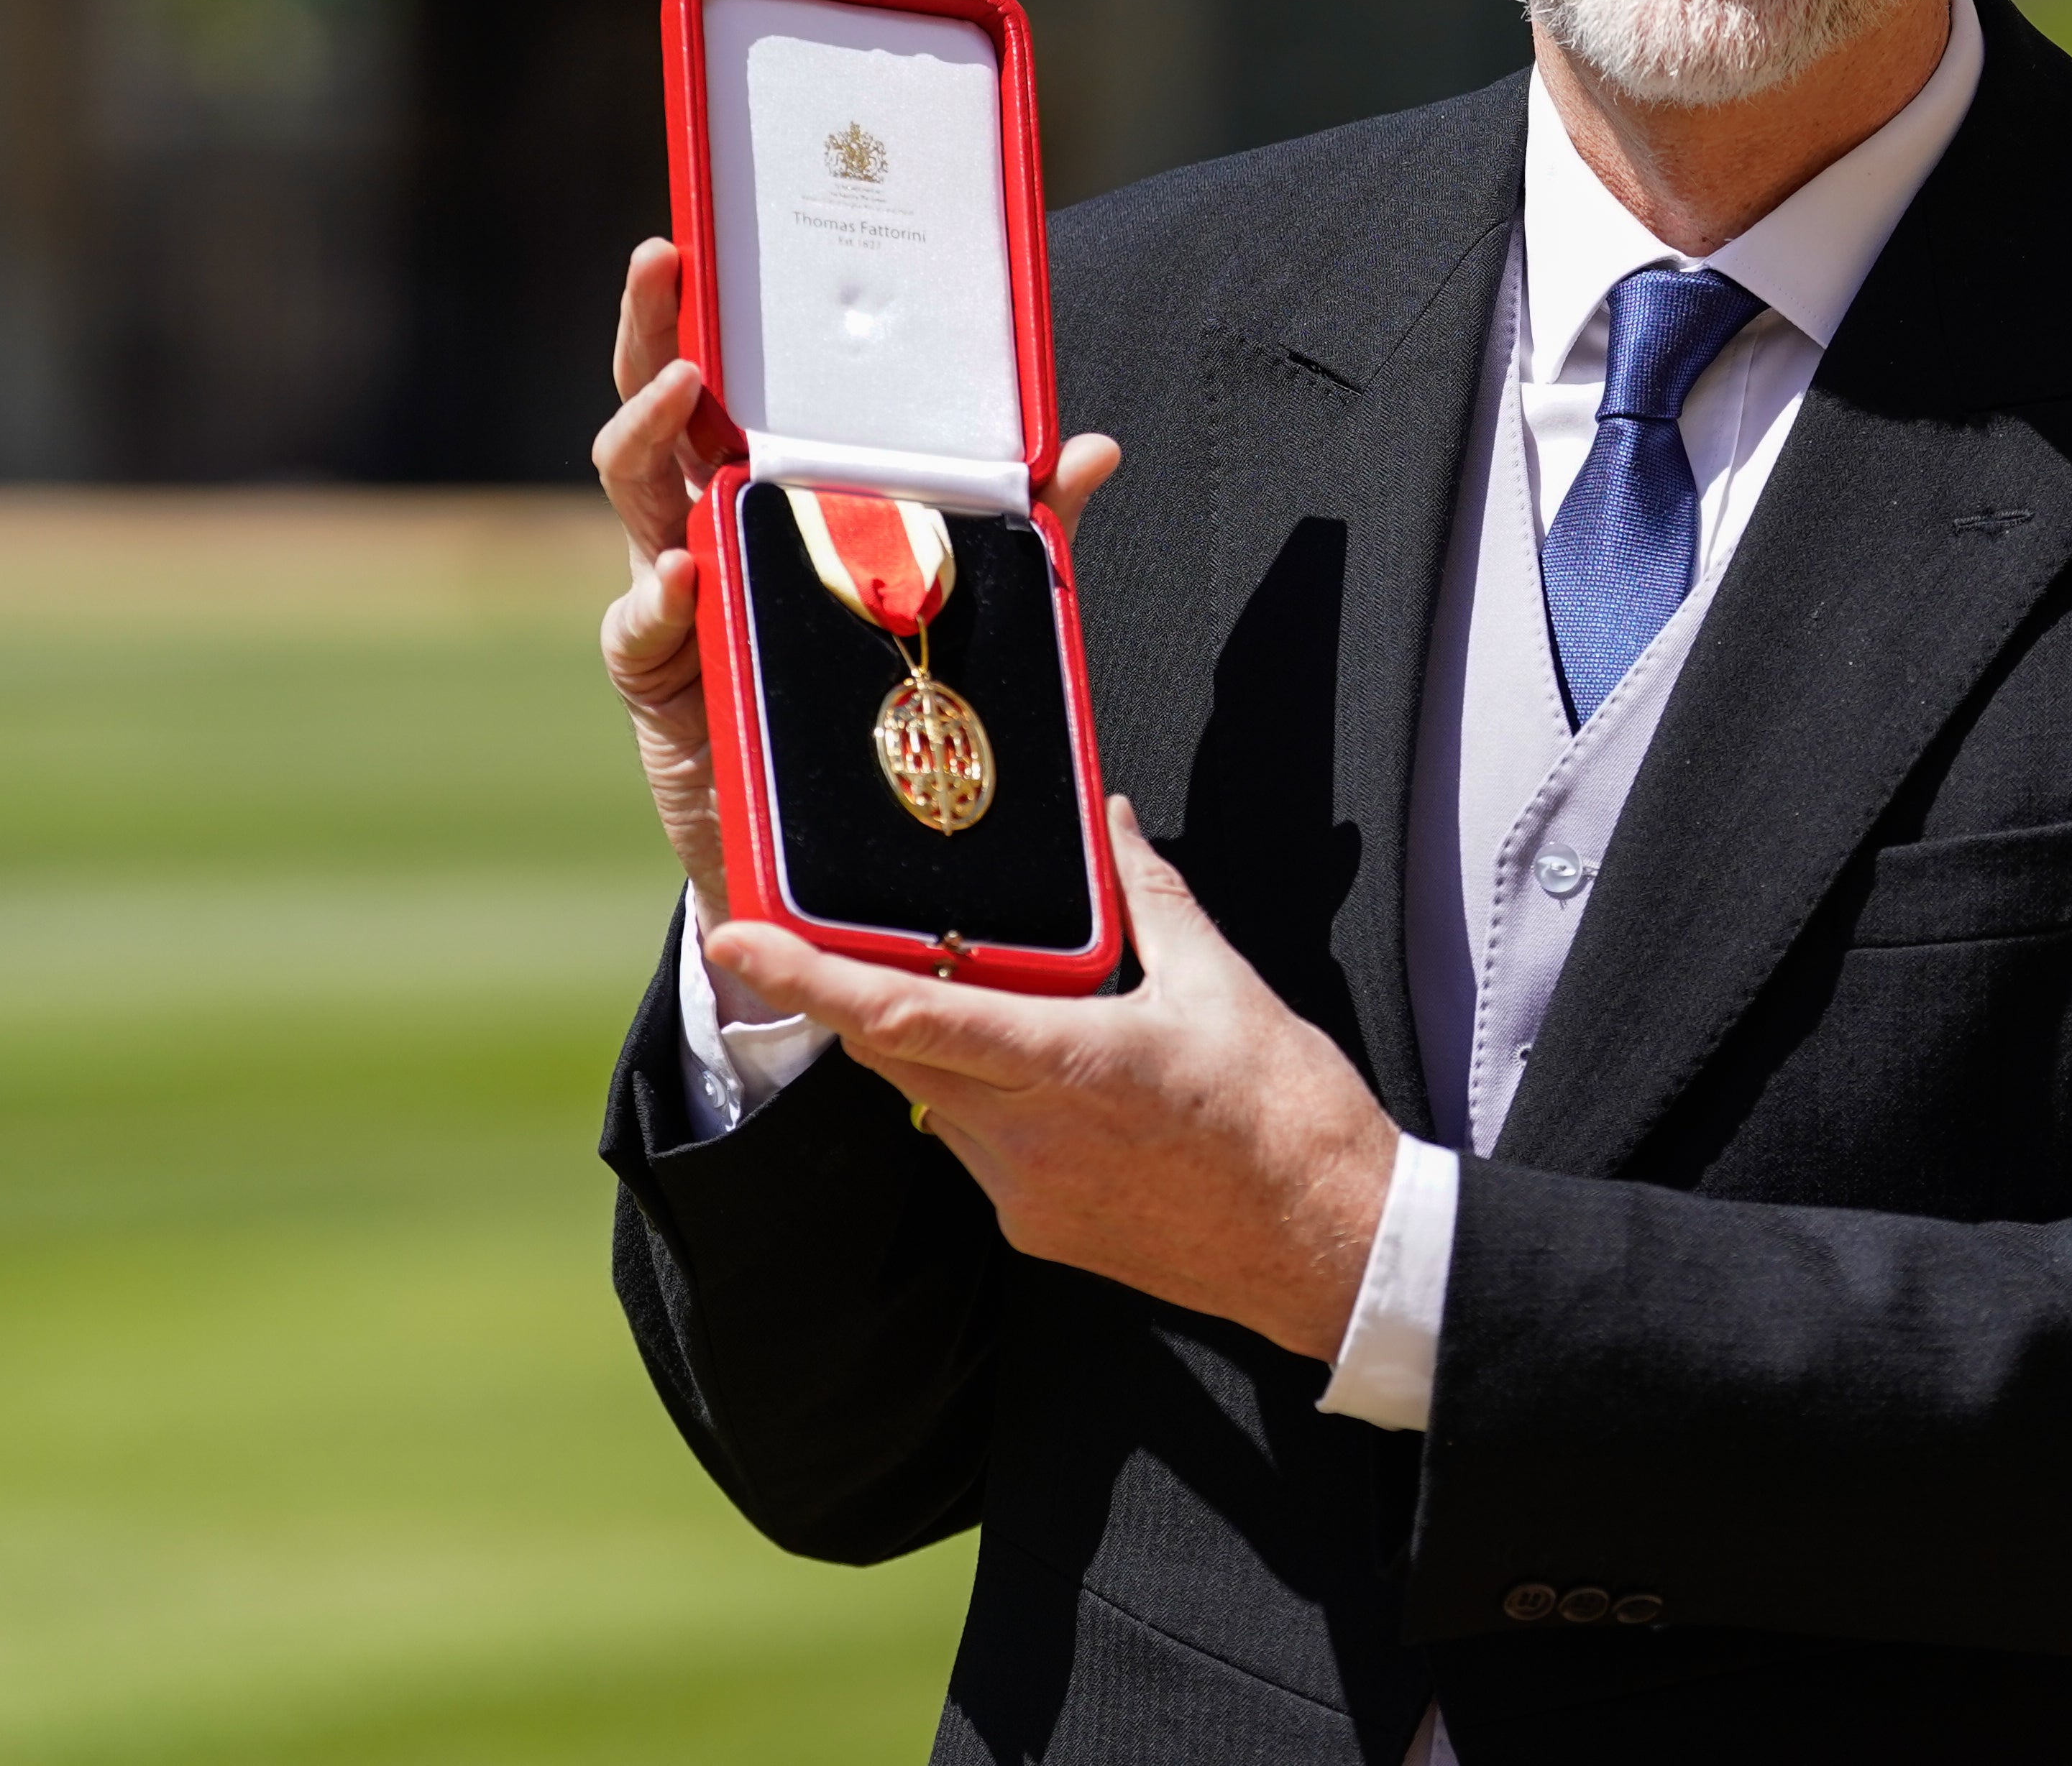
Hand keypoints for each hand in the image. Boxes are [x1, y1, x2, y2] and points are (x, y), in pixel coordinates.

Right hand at [591, 237, 1121, 923]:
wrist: (832, 832)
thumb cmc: (882, 684)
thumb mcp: (959, 591)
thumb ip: (1021, 523)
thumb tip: (1096, 445)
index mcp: (765, 488)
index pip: (723, 382)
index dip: (699, 313)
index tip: (696, 240)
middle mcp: (703, 521)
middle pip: (655, 410)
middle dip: (651, 331)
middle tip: (663, 260)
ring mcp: (670, 592)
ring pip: (632, 494)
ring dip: (648, 434)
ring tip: (683, 390)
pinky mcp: (657, 672)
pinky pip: (640, 622)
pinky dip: (660, 592)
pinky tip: (686, 569)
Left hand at [706, 800, 1399, 1359]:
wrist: (1331, 1248)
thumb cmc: (1289, 1115)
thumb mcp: (1223, 986)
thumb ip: (1151, 897)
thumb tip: (1112, 822)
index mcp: (1071, 1066)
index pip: (904, 1019)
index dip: (809, 980)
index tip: (740, 941)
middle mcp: (1026, 1141)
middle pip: (895, 1058)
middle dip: (858, 1001)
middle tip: (833, 941)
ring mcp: (1025, 1196)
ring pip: (932, 1105)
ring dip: (937, 1050)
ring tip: (992, 1001)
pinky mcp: (1037, 1232)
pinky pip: (974, 1151)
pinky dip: (983, 1103)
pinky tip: (1051, 1082)